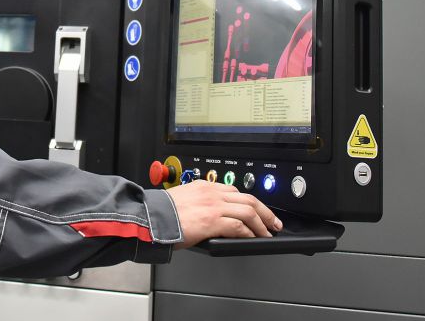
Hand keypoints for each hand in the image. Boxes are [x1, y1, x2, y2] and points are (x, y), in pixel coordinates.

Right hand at [166, 180, 281, 247]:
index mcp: (204, 186)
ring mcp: (213, 206)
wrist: (150, 218)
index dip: (250, 201)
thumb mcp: (182, 199)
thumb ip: (198, 202)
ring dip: (262, 223)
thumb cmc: (160, 213)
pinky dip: (249, 233)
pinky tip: (253, 238)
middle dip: (265, 211)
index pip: (234, 190)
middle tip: (273, 221)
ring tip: (268, 232)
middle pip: (248, 198)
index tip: (256, 209)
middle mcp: (211, 193)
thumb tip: (208, 216)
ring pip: (248, 211)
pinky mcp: (212, 220)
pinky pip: (239, 226)